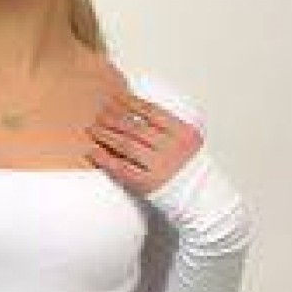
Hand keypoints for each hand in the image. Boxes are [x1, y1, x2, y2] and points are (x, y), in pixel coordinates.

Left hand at [85, 87, 202, 195]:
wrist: (198, 192)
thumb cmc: (186, 162)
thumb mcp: (185, 137)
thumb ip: (165, 124)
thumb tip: (130, 106)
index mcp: (182, 132)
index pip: (151, 111)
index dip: (130, 103)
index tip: (115, 98)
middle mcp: (171, 148)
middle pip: (135, 128)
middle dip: (113, 118)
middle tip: (99, 114)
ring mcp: (160, 166)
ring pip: (126, 145)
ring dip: (106, 135)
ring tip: (93, 129)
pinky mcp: (148, 184)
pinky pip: (121, 168)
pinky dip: (105, 159)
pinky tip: (93, 151)